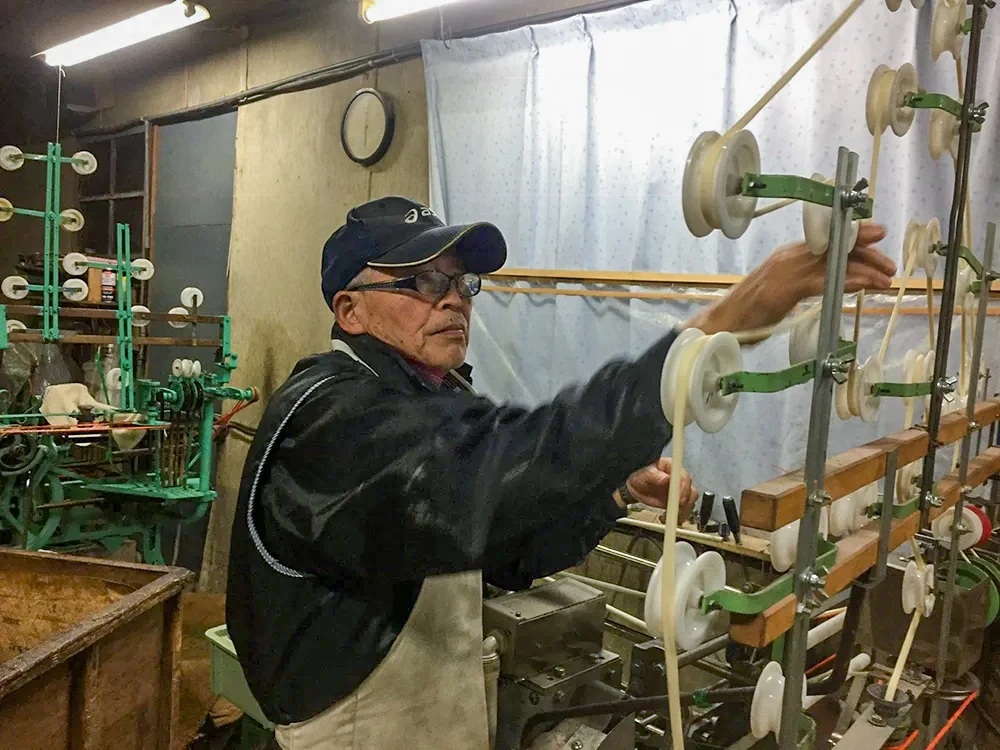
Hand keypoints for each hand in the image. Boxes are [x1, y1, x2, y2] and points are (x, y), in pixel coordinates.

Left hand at [625, 457, 697, 520]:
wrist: (634, 486)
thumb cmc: (640, 475)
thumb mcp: (645, 474)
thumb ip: (655, 476)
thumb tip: (667, 478)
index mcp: (673, 467)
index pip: (684, 477)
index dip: (684, 489)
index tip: (679, 499)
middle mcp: (678, 479)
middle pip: (691, 491)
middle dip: (685, 502)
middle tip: (675, 510)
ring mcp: (679, 491)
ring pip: (689, 502)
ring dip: (682, 511)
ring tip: (668, 516)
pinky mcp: (676, 501)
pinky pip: (683, 510)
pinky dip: (678, 516)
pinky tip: (666, 517)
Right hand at [686, 224, 895, 334]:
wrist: (722, 323)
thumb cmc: (749, 312)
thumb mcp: (781, 292)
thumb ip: (804, 282)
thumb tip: (832, 281)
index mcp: (787, 256)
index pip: (826, 241)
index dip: (854, 238)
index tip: (877, 238)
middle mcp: (788, 257)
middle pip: (834, 247)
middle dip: (865, 252)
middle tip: (889, 264)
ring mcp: (785, 271)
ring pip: (832, 262)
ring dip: (863, 269)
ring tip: (884, 278)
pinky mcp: (784, 290)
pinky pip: (822, 281)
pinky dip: (846, 281)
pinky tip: (863, 284)